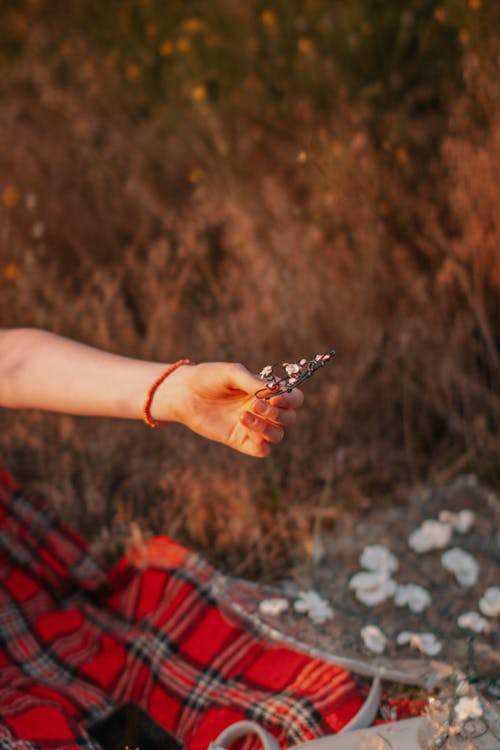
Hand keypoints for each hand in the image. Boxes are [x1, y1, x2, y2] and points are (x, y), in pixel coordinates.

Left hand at [159, 362, 303, 456]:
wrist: (183, 394)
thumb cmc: (208, 378)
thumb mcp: (232, 373)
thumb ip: (253, 382)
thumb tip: (275, 390)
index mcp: (266, 391)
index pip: (294, 399)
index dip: (291, 399)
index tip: (275, 396)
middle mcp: (264, 410)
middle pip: (290, 418)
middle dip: (277, 413)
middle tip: (255, 404)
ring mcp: (253, 427)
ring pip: (278, 435)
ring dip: (267, 427)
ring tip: (243, 415)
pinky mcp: (240, 441)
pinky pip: (262, 450)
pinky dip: (260, 442)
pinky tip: (242, 425)